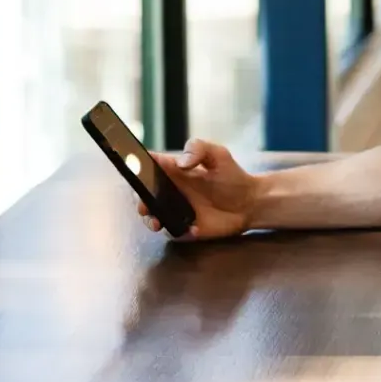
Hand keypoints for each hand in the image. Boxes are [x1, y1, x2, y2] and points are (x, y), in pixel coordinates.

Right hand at [144, 138, 258, 240]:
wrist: (250, 202)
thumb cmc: (232, 175)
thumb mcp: (218, 155)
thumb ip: (198, 149)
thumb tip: (180, 164)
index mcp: (174, 170)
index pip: (149, 166)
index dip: (136, 166)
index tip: (130, 168)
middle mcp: (171, 191)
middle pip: (144, 194)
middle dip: (139, 199)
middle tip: (144, 204)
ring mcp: (176, 210)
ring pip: (152, 216)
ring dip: (150, 219)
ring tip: (157, 222)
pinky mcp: (186, 228)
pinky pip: (175, 232)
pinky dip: (180, 231)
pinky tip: (194, 228)